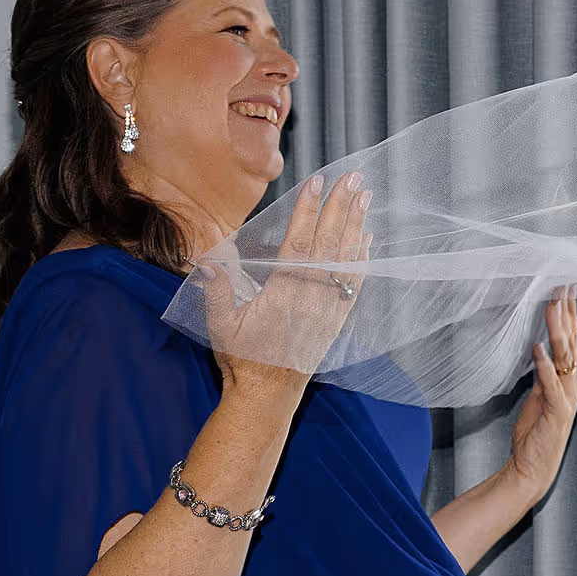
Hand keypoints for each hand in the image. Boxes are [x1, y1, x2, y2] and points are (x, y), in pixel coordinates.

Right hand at [211, 169, 370, 397]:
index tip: (317, 183)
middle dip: (341, 208)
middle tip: (353, 177)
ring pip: (347, 262)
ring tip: (365, 196)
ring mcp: (328, 310)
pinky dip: (363, 258)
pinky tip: (368, 237)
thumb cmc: (242, 359)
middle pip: (329, 246)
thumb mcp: (219, 325)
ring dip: (357, 226)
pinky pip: (355, 284)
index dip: (308, 213)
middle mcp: (312, 301)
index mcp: (283, 297)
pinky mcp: (337, 320)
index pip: (298, 246)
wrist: (267, 398)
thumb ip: (215, 291)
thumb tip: (208, 259)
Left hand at [503, 289, 576, 508]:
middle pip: (572, 343)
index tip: (565, 289)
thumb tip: (539, 349)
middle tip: (563, 285)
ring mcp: (567, 398)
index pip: (571, 341)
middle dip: (567, 313)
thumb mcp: (538, 397)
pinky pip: (551, 383)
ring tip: (551, 306)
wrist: (532, 468)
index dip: (568, 315)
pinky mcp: (556, 411)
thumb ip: (542, 374)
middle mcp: (573, 386)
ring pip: (565, 357)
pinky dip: (544, 364)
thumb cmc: (535, 435)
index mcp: (570, 381)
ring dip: (558, 330)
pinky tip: (538, 347)